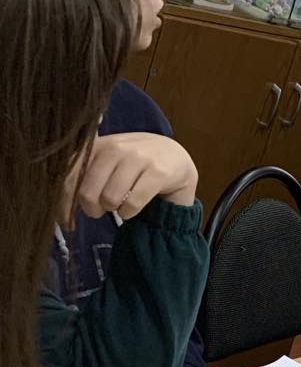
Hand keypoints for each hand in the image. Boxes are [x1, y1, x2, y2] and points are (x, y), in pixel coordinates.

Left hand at [72, 133, 197, 218]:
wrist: (175, 157)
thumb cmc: (135, 164)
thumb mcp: (107, 162)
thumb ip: (84, 174)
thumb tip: (59, 204)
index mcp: (97, 145)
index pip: (69, 177)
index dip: (64, 204)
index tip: (67, 221)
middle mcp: (115, 148)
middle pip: (88, 193)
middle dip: (92, 210)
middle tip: (100, 211)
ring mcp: (138, 158)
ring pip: (110, 199)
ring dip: (113, 210)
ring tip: (120, 205)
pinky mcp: (157, 172)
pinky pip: (133, 204)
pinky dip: (130, 213)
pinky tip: (132, 209)